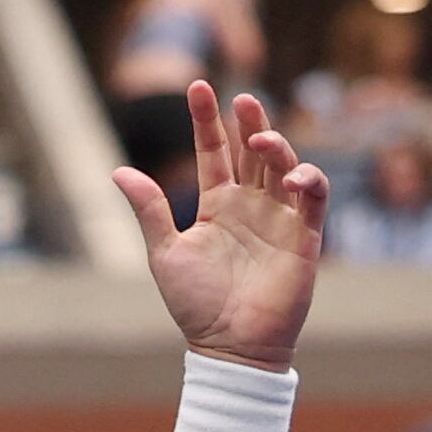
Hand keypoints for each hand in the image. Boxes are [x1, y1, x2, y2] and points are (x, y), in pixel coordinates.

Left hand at [114, 84, 326, 372]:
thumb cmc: (195, 305)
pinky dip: (308, 181)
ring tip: (260, 139)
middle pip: (253, 152)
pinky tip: (292, 176)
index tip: (196, 86)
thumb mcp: (165, 252)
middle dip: (249, 122)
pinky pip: (313, 199)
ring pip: (284, 167)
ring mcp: (279, 219)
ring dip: (276, 147)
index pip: (214, 153)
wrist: (228, 345)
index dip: (206, 121)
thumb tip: (118, 172)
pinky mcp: (304, 238)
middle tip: (241, 98)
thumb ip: (149, 210)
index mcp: (217, 206)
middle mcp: (250, 206)